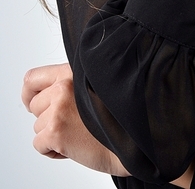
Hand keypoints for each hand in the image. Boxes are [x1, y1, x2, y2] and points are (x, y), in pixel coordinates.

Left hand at [22, 64, 193, 184]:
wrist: (135, 139)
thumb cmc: (121, 115)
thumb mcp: (98, 86)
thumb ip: (73, 84)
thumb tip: (50, 95)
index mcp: (72, 72)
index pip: (32, 78)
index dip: (31, 94)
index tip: (35, 103)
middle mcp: (63, 87)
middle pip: (34, 106)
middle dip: (48, 118)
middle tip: (72, 123)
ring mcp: (57, 108)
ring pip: (37, 127)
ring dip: (53, 134)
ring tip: (79, 134)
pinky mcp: (55, 131)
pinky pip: (39, 145)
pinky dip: (53, 151)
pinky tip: (74, 146)